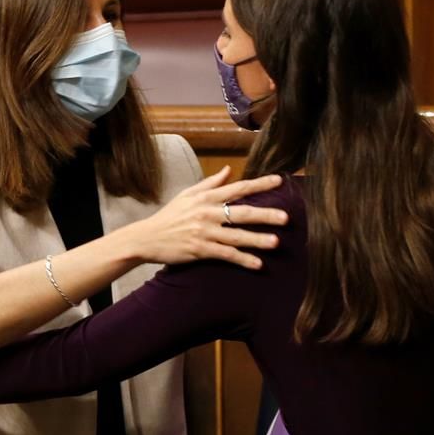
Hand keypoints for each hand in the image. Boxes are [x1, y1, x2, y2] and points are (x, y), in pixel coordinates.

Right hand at [126, 167, 287, 269]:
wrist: (147, 238)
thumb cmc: (169, 216)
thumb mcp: (187, 195)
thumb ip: (210, 183)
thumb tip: (229, 170)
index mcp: (206, 197)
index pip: (238, 188)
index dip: (260, 184)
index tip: (280, 181)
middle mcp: (207, 213)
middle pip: (242, 212)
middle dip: (266, 215)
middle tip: (286, 218)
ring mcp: (204, 232)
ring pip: (237, 236)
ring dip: (257, 240)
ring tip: (276, 242)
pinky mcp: (200, 250)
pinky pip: (226, 254)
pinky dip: (242, 259)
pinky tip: (258, 264)